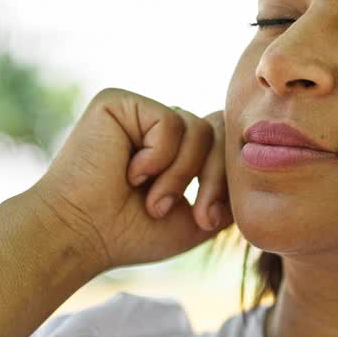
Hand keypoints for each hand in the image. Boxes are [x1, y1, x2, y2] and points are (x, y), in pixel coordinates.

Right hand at [24, 88, 233, 273]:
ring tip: (153, 201)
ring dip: (182, 174)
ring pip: (198, 128)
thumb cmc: (132, 233)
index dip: (225, 180)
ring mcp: (140, 112)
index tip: (206, 220)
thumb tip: (255, 163)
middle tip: (196, 216)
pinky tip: (130, 174)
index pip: (224, 143)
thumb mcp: (197, 217)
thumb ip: (228, 190)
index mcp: (177, 148)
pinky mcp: (120, 102)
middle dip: (214, 178)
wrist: (82, 235)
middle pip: (219, 131)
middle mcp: (159, 126)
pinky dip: (158, 157)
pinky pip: (170, 121)